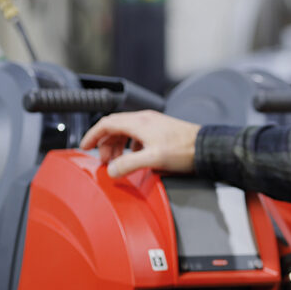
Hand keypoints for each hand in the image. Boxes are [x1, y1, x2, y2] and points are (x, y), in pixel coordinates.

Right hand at [80, 110, 201, 177]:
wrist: (206, 148)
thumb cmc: (184, 150)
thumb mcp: (153, 159)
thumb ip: (129, 164)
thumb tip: (112, 170)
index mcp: (139, 122)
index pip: (106, 123)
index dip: (92, 135)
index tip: (84, 146)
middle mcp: (145, 119)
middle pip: (115, 127)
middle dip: (105, 144)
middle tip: (104, 161)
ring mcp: (154, 123)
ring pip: (127, 131)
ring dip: (118, 145)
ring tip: (118, 161)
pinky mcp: (162, 130)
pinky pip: (138, 135)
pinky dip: (131, 146)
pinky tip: (136, 157)